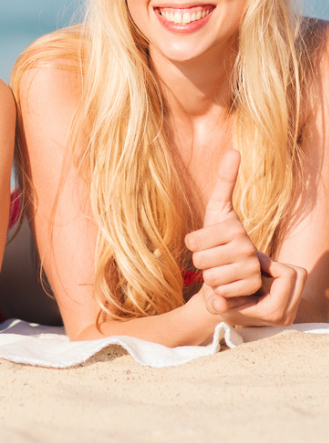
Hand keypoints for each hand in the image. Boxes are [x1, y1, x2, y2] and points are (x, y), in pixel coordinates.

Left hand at [185, 151, 262, 313]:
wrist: (235, 269)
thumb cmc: (220, 236)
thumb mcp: (218, 209)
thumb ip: (225, 180)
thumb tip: (235, 150)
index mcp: (234, 227)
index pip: (192, 241)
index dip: (192, 243)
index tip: (206, 241)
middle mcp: (247, 248)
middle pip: (199, 260)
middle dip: (200, 261)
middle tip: (213, 257)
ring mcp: (250, 270)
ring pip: (208, 277)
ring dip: (209, 276)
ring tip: (221, 270)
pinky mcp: (250, 289)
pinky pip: (217, 293)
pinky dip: (218, 292)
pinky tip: (227, 286)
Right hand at [217, 253, 307, 326]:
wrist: (225, 311)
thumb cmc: (218, 300)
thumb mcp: (214, 300)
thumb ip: (215, 302)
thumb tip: (218, 304)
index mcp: (272, 312)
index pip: (286, 276)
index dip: (268, 261)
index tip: (251, 258)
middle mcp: (287, 314)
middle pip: (298, 275)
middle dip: (276, 263)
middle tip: (255, 259)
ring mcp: (292, 311)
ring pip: (300, 276)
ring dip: (280, 267)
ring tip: (259, 266)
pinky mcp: (292, 305)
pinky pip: (298, 279)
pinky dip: (281, 271)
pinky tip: (262, 272)